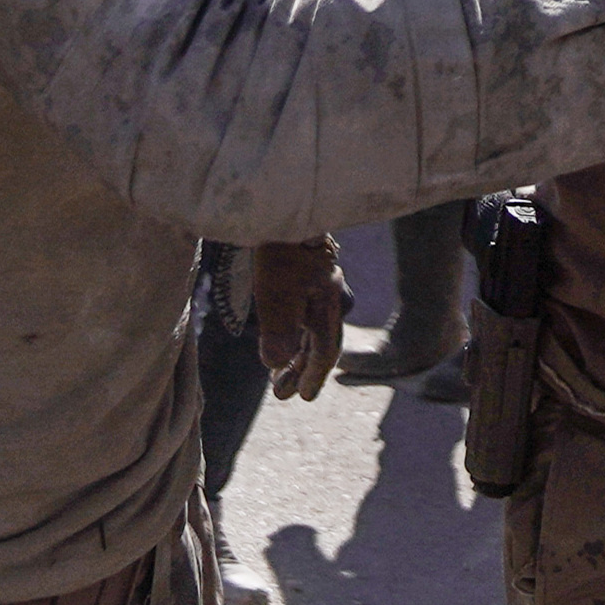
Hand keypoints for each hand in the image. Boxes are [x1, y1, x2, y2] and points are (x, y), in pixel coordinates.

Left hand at [251, 238, 345, 399]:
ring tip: (277, 372)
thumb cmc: (280, 252)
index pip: (325, 351)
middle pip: (318, 342)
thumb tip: (275, 365)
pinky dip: (292, 329)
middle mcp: (329, 297)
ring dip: (294, 351)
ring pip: (310, 327)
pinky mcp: (307, 271)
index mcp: (327, 306)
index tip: (302, 398)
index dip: (312, 376)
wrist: (283, 205)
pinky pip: (303, 311)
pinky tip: (280, 333)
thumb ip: (279, 334)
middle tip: (281, 393)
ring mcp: (320, 283)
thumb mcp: (275, 296)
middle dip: (299, 370)